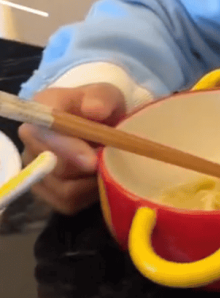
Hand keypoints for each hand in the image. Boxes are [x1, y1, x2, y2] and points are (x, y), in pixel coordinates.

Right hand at [18, 83, 126, 214]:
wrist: (102, 127)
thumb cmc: (101, 108)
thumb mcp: (108, 95)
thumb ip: (102, 97)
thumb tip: (94, 109)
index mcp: (42, 110)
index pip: (42, 130)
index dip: (66, 146)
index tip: (92, 158)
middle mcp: (31, 141)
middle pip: (51, 165)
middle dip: (84, 168)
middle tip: (109, 164)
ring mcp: (36, 169)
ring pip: (62, 188)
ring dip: (91, 181)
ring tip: (107, 166)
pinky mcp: (47, 193)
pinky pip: (69, 203)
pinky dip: (90, 195)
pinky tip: (99, 179)